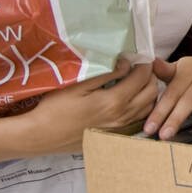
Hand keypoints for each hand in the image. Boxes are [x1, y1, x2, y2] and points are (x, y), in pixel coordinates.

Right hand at [28, 57, 158, 154]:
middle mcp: (122, 117)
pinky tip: (131, 99)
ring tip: (136, 81)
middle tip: (139, 66)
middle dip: (150, 75)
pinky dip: (142, 107)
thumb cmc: (54, 108)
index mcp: (114, 102)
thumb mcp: (78, 85)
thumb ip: (106, 73)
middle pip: (151, 92)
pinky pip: (139, 120)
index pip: (142, 77)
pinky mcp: (114, 136)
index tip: (138, 55)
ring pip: (149, 107)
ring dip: (148, 91)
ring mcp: (120, 129)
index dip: (144, 63)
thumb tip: (126, 63)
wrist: (40, 136)